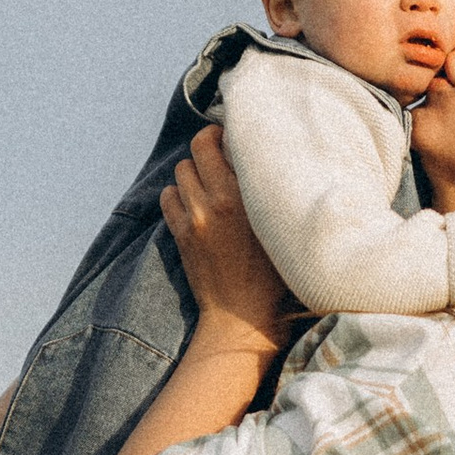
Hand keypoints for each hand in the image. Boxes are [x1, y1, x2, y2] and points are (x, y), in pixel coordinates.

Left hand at [162, 126, 294, 357]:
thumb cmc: (279, 279)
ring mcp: (194, 218)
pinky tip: (193, 204)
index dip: (226, 134)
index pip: (223, 143)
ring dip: (193, 173)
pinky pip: (168, 197)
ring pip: (180, 171)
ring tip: (209, 183)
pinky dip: (177, 195)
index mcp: (248, 197)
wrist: (245, 319)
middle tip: (219, 153)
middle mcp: (217, 202)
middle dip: (207, 146)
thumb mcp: (287, 230)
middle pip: (197, 149)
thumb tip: (271, 166)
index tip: (234, 138)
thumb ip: (277, 196)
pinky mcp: (181, 235)